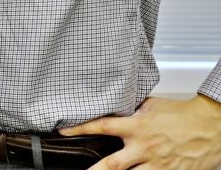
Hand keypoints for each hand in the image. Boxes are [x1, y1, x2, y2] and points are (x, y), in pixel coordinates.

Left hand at [59, 95, 220, 169]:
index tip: (64, 131)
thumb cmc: (183, 114)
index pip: (102, 126)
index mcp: (137, 126)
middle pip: (111, 164)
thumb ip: (131, 109)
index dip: (80, 128)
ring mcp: (157, 164)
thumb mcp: (151, 105)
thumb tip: (114, 105)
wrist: (211, 125)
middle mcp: (144, 147)